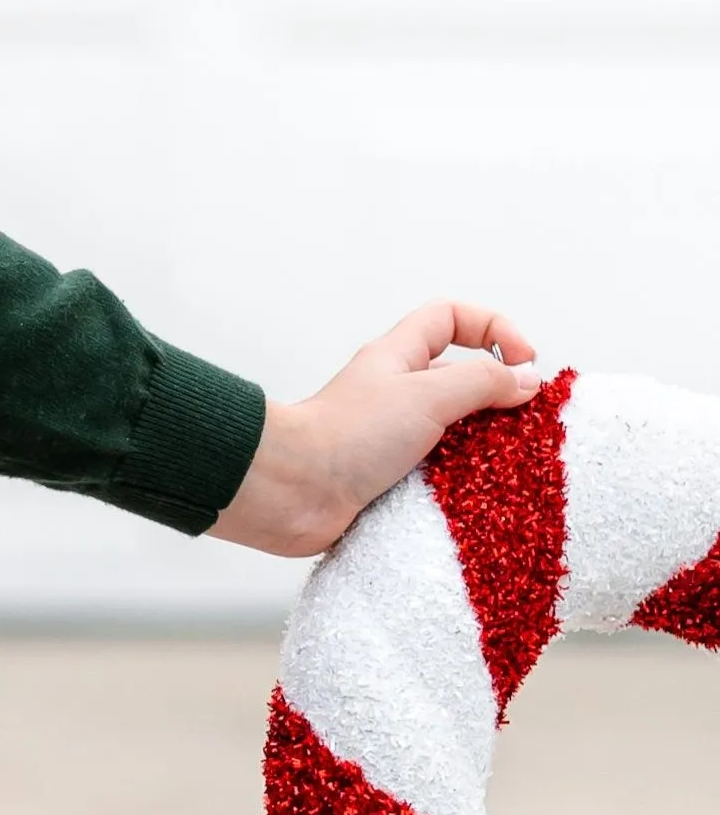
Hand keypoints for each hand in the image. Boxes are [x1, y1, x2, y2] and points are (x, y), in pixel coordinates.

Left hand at [211, 302, 544, 558]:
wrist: (288, 492)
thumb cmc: (345, 435)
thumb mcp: (427, 395)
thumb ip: (482, 382)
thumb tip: (525, 379)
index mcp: (398, 358)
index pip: (450, 319)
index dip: (493, 328)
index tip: (523, 361)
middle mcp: (394, 394)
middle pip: (460, 380)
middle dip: (498, 398)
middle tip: (526, 424)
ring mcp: (390, 437)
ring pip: (453, 432)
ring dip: (483, 446)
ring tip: (509, 464)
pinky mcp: (387, 479)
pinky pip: (436, 475)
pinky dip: (460, 483)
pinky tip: (480, 496)